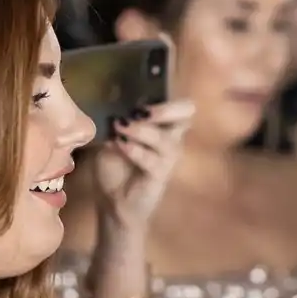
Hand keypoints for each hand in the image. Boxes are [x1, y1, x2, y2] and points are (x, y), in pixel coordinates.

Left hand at [92, 100, 193, 228]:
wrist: (114, 203)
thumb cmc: (114, 168)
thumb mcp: (110, 138)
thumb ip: (114, 121)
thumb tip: (109, 102)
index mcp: (161, 125)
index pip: (179, 104)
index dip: (168, 97)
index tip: (142, 94)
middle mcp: (170, 138)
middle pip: (187, 113)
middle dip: (166, 109)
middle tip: (142, 111)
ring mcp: (168, 158)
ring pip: (166, 138)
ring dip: (142, 130)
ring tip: (120, 127)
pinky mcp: (161, 176)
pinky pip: (153, 160)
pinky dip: (135, 150)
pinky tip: (119, 145)